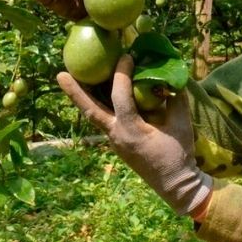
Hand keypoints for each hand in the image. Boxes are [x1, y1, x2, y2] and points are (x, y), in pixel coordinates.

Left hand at [56, 54, 212, 217]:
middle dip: (74, 92)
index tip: (126, 56)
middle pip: (90, 111)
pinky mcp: (117, 143)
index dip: (122, 74)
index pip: (119, 97)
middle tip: (60, 75)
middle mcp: (117, 136)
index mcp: (131, 131)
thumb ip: (175, 98)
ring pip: (92, 116)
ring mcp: (114, 141)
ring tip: (68, 79)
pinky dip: (96, 104)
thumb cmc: (179, 154)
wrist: (175, 185)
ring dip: (80, 98)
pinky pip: (102, 120)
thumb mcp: (181, 124)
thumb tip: (170, 75)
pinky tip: (95, 92)